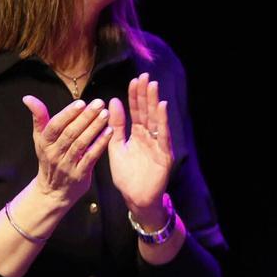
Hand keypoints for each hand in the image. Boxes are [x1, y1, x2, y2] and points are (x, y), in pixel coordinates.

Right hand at [23, 95, 112, 206]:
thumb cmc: (49, 158)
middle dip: (86, 117)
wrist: (53, 191)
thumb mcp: (41, 139)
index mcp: (45, 143)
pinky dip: (100, 144)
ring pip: (81, 144)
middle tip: (99, 103)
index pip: (55, 125)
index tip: (81, 102)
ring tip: (106, 114)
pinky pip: (91, 157)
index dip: (68, 114)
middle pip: (70, 133)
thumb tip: (28, 98)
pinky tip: (109, 132)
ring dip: (94, 128)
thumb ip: (39, 117)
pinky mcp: (80, 174)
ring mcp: (67, 165)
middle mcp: (54, 154)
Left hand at [108, 73, 172, 222]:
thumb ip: (115, 127)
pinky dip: (163, 121)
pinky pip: (163, 136)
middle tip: (144, 76)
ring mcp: (157, 145)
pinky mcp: (164, 155)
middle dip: (145, 95)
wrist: (136, 199)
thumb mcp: (116, 148)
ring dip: (154, 103)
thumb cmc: (127, 177)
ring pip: (156, 120)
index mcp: (137, 135)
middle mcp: (149, 137)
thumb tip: (112, 102)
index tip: (133, 80)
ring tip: (153, 86)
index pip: (136, 112)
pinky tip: (162, 107)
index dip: (134, 97)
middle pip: (147, 112)